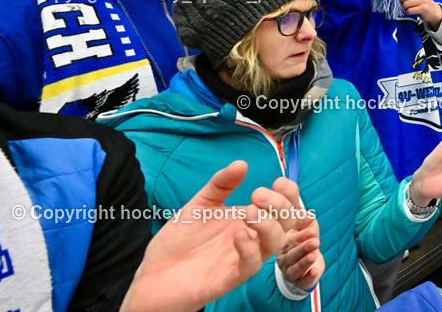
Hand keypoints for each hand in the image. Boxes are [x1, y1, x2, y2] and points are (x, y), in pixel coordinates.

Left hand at [121, 161, 301, 311]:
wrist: (154, 273)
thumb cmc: (179, 241)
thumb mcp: (200, 205)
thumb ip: (221, 184)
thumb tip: (242, 163)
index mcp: (248, 219)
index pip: (283, 206)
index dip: (288, 193)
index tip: (277, 181)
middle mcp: (252, 237)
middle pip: (286, 222)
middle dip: (280, 205)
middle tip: (258, 194)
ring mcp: (243, 258)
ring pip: (275, 243)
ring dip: (268, 224)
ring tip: (249, 212)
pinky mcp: (230, 277)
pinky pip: (251, 265)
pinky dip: (250, 249)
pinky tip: (238, 235)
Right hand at [276, 213, 324, 291]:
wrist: (309, 264)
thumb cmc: (304, 243)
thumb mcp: (306, 230)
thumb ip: (306, 222)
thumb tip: (306, 213)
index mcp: (282, 244)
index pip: (290, 240)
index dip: (301, 235)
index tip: (312, 231)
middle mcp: (283, 259)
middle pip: (292, 254)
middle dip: (304, 247)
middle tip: (316, 241)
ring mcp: (289, 272)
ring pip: (295, 268)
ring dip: (305, 261)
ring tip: (314, 254)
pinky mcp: (298, 282)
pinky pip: (302, 281)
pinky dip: (309, 276)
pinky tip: (315, 270)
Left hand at [399, 0, 441, 29]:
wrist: (433, 10)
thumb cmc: (422, 0)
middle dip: (402, 1)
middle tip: (406, 2)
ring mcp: (423, 0)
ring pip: (405, 4)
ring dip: (404, 7)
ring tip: (409, 7)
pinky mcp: (422, 8)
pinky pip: (409, 11)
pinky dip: (408, 12)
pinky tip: (411, 10)